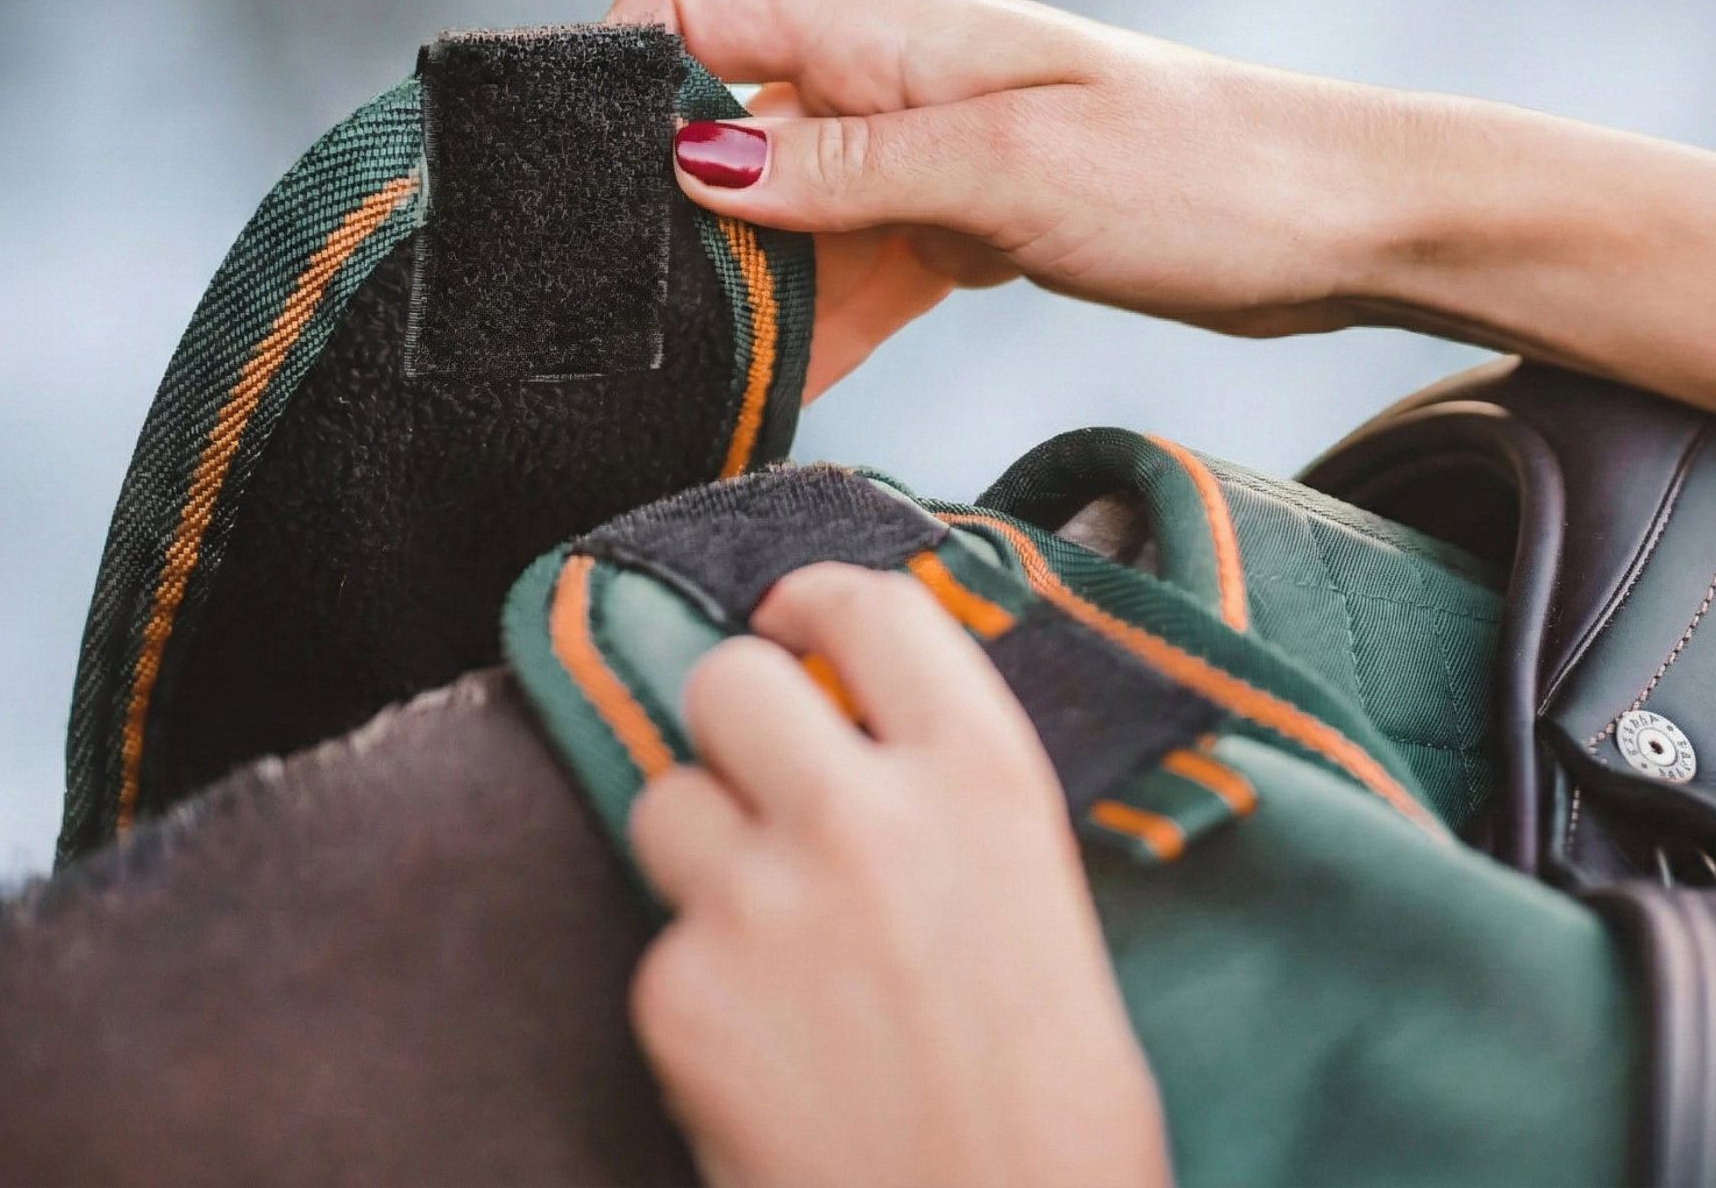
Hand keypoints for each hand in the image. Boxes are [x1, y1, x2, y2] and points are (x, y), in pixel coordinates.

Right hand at [608, 0, 1392, 399]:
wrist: (1336, 223)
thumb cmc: (1197, 171)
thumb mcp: (1008, 168)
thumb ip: (847, 167)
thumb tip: (693, 161)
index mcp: (884, 24)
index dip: (620, 72)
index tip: (587, 181)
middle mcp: (884, 74)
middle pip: (719, 116)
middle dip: (671, 208)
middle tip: (640, 317)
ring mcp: (919, 146)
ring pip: (781, 209)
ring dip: (746, 284)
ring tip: (702, 380)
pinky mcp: (958, 214)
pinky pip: (851, 264)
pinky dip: (819, 321)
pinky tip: (788, 393)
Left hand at [627, 564, 1171, 1187]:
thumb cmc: (1057, 1113)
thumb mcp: (1040, 901)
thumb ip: (952, 796)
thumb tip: (869, 732)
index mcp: (982, 778)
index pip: (871, 608)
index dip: (817, 601)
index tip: (795, 620)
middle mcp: (863, 813)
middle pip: (732, 677)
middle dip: (738, 719)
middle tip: (763, 773)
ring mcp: (759, 900)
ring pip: (665, 797)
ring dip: (702, 845)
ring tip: (765, 931)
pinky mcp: (681, 995)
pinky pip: (658, 941)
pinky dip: (696, 983)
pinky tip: (762, 1051)